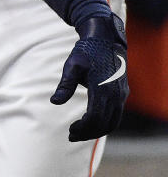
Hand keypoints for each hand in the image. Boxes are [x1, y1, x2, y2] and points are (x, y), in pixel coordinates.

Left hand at [51, 14, 128, 140]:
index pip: (94, 118)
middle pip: (104, 124)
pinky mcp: (122, 93)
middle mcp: (115, 95)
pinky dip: (105, 123)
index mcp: (102, 89)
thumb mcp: (72, 66)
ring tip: (80, 132)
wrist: (105, 40)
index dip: (83, 128)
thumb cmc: (86, 52)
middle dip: (88, 133)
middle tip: (72, 136)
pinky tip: (91, 122)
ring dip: (97, 130)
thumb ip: (65, 85)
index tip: (70, 131)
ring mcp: (121, 95)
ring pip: (113, 122)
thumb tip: (54, 102)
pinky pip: (116, 115)